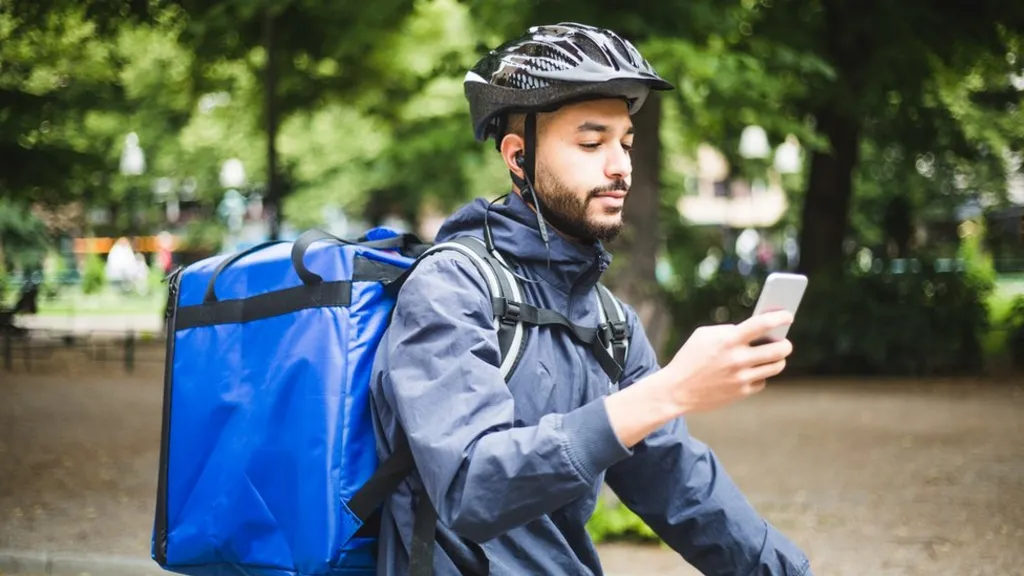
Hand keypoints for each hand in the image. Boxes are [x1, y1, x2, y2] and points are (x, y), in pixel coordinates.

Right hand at [661, 310, 794, 413]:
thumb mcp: (704, 335)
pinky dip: (759, 375)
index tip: (788, 315)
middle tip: (785, 341)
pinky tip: (752, 370)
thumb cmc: (690, 357)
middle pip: (779, 349)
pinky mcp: (742, 392)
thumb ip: (728, 330)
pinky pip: (762, 381)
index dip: (779, 317)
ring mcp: (742, 378)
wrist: (677, 390)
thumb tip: (755, 330)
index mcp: (728, 340)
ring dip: (778, 359)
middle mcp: (738, 359)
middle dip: (786, 343)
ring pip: (776, 366)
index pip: (762, 324)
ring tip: (775, 354)